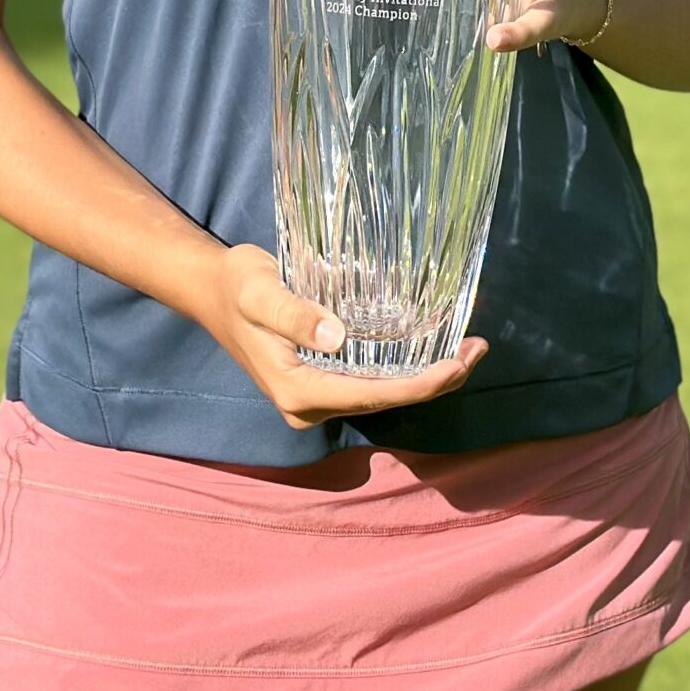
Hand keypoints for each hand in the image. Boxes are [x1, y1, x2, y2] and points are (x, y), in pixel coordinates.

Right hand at [194, 244, 488, 431]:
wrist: (212, 290)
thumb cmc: (235, 286)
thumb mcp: (260, 293)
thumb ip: (295, 315)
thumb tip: (336, 339)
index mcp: (297, 391)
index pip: (372, 396)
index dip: (419, 385)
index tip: (456, 365)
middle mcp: (309, 404)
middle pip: (385, 400)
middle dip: (434, 381)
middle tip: (477, 349)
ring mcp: (316, 394)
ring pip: (383, 393)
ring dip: (426, 376)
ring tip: (468, 349)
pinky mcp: (322, 379)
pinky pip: (372, 381)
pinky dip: (406, 368)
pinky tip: (433, 348)